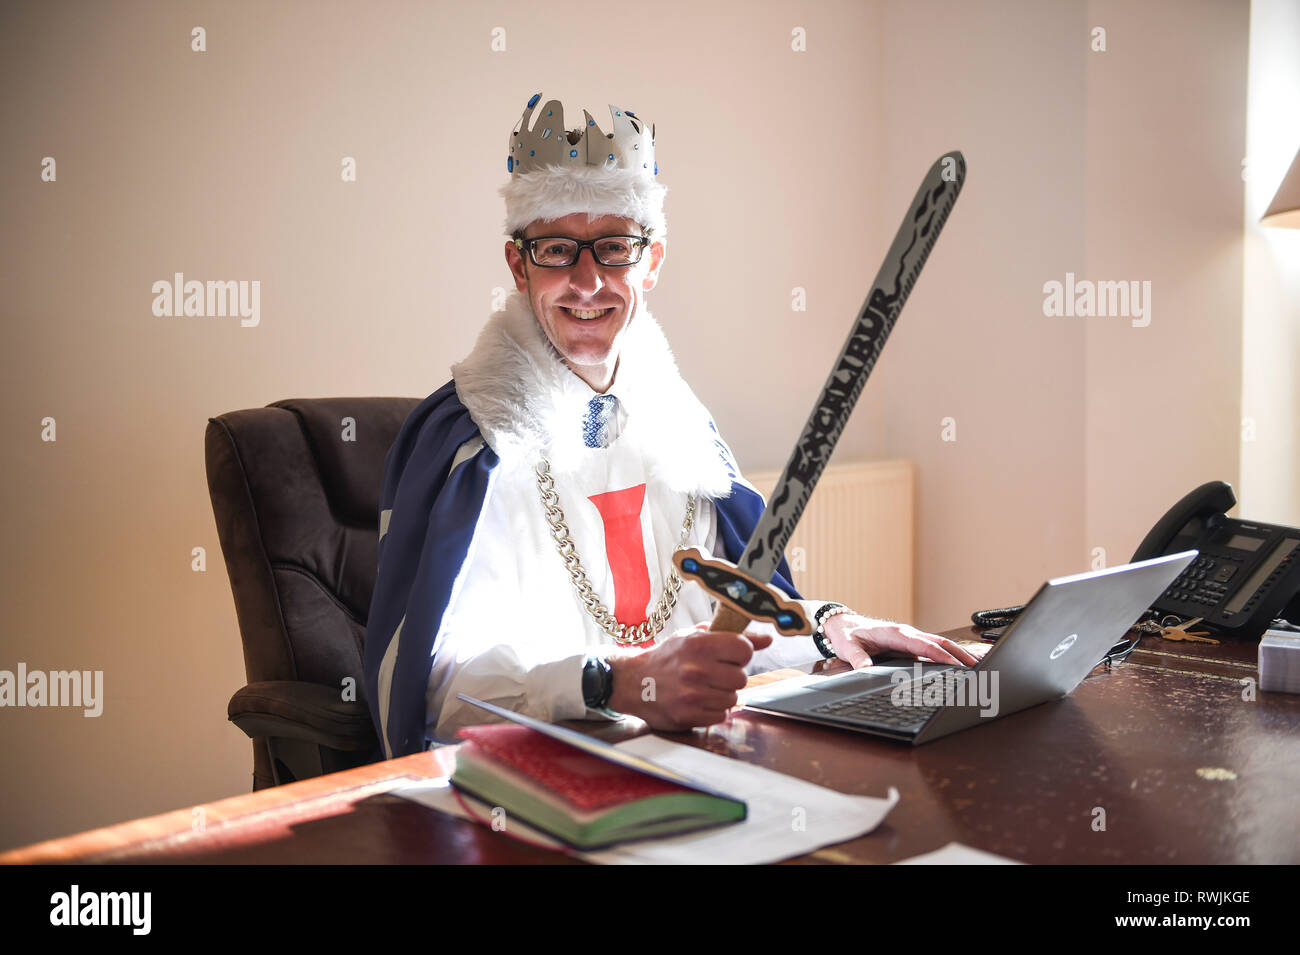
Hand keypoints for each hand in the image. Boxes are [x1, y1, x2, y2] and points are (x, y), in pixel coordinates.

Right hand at [606, 624, 773, 730]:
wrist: (633, 682)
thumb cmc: (668, 658)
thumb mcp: (695, 637)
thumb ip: (732, 637)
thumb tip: (767, 639)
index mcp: (699, 644)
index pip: (744, 649)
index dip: (741, 654)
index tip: (730, 656)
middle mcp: (696, 669)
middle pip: (741, 677)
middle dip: (731, 676)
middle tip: (713, 674)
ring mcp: (692, 695)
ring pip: (733, 698)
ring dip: (722, 694)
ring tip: (703, 688)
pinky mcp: (688, 716)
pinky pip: (720, 715)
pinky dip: (712, 710)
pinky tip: (697, 701)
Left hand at [822, 614, 979, 668]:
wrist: (844, 626)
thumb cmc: (847, 636)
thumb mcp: (848, 647)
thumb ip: (857, 658)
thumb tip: (866, 668)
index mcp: (895, 633)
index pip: (923, 645)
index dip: (941, 655)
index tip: (956, 665)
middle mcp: (907, 633)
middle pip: (939, 642)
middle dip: (960, 654)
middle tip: (978, 667)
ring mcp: (911, 638)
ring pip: (940, 644)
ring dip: (959, 654)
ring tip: (977, 667)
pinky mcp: (911, 644)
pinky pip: (933, 648)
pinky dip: (949, 655)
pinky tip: (959, 665)